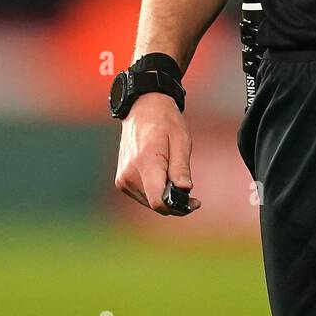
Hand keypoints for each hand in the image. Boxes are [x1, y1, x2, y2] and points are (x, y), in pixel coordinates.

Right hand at [115, 91, 201, 216]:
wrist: (142, 108)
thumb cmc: (165, 121)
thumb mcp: (181, 140)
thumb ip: (181, 168)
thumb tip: (185, 190)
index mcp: (146, 163)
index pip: (157, 201)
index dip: (177, 207)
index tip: (193, 203)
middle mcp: (129, 175)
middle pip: (155, 204)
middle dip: (174, 202)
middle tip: (192, 195)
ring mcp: (123, 179)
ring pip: (149, 202)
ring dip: (164, 197)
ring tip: (175, 180)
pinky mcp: (121, 180)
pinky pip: (142, 195)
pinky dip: (155, 192)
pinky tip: (163, 178)